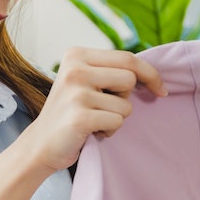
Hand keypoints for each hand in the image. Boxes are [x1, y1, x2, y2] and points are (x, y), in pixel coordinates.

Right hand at [19, 47, 168, 172]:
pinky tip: (92, 131)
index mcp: (76, 55)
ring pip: (126, 104)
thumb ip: (110, 71)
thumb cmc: (69, 113)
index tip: (160, 90)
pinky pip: (117, 121)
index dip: (150, 74)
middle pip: (130, 78)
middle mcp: (75, 69)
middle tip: (105, 108)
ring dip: (117, 118)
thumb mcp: (84, 81)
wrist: (39, 145)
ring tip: (95, 121)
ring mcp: (76, 93)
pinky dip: (110, 130)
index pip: (127, 57)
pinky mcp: (80, 117)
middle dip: (126, 98)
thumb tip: (151, 74)